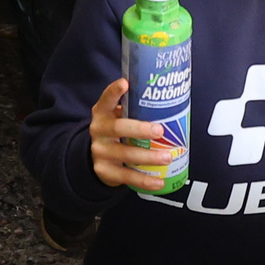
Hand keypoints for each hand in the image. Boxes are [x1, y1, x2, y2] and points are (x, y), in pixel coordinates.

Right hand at [89, 76, 175, 191]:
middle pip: (118, 128)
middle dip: (140, 129)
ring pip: (125, 154)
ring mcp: (100, 151)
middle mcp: (98, 130)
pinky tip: (159, 181)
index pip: (106, 99)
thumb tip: (169, 102)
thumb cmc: (116, 130)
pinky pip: (127, 176)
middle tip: (160, 130)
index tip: (125, 83)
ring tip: (167, 157)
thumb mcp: (117, 117)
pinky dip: (145, 180)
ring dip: (149, 156)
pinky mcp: (105, 171)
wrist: (95, 157)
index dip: (115, 91)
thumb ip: (133, 109)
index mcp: (102, 112)